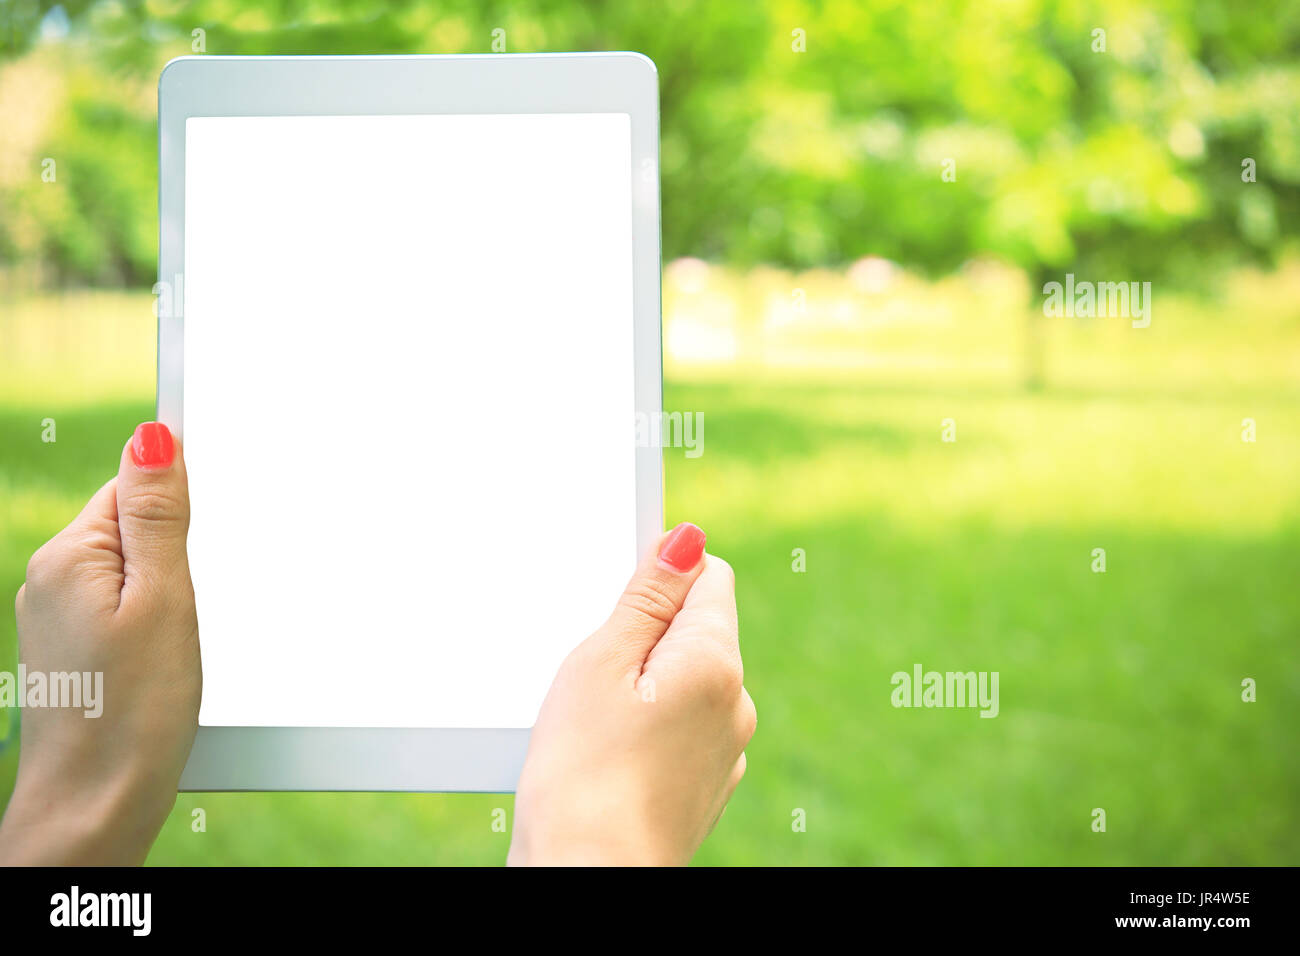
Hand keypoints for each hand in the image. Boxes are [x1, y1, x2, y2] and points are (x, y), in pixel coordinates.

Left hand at [0, 422, 199, 864]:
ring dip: (167, 588)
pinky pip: (121, 603)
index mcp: (69, 556)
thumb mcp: (165, 601)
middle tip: (190, 609)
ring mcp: (55, 614)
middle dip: (176, 551)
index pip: (132, 484)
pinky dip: (152, 617)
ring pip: (130, 567)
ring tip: (176, 642)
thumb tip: (152, 436)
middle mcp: (50, 578)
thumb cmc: (135, 714)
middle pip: (131, 524)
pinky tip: (161, 656)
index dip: (181, 500)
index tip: (199, 547)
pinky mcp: (71, 645)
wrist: (96, 806)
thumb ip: (158, 516)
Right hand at [508, 522, 755, 865]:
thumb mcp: (601, 663)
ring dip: (644, 687)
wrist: (588, 880)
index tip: (614, 607)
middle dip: (644, 637)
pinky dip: (649, 730)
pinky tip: (609, 757)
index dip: (657, 577)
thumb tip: (687, 539)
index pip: (708, 575)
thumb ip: (648, 596)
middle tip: (593, 677)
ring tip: (594, 726)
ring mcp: (725, 751)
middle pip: (694, 631)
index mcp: (716, 662)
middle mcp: (735, 704)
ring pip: (684, 684)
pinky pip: (681, 730)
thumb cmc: (581, 778)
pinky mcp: (705, 786)